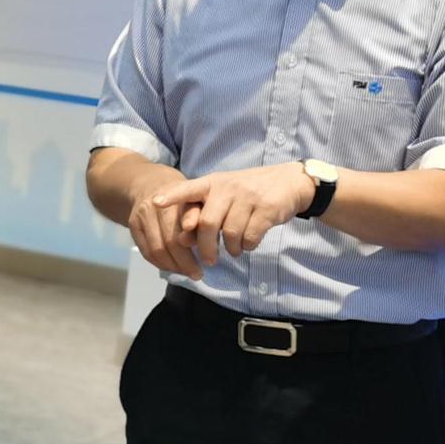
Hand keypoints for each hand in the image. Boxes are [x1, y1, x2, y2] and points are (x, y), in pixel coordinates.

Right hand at [123, 164, 204, 274]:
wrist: (149, 184)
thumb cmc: (181, 195)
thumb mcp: (196, 200)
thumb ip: (199, 218)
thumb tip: (205, 244)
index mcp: (173, 196)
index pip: (182, 227)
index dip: (193, 246)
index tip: (208, 261)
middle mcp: (153, 205)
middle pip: (168, 242)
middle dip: (185, 262)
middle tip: (198, 274)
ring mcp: (140, 216)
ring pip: (156, 250)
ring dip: (172, 266)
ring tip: (187, 273)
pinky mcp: (133, 226)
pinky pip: (146, 252)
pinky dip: (160, 264)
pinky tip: (173, 268)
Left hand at [157, 163, 316, 272]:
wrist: (290, 182)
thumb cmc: (249, 192)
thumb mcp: (225, 194)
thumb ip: (204, 211)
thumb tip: (183, 239)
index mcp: (214, 183)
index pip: (188, 188)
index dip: (171, 196)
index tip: (154, 203)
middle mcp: (228, 187)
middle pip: (207, 223)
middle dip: (206, 247)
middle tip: (209, 261)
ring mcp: (248, 197)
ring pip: (230, 233)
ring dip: (231, 249)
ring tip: (234, 250)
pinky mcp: (266, 209)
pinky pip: (250, 236)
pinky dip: (247, 246)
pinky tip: (249, 244)